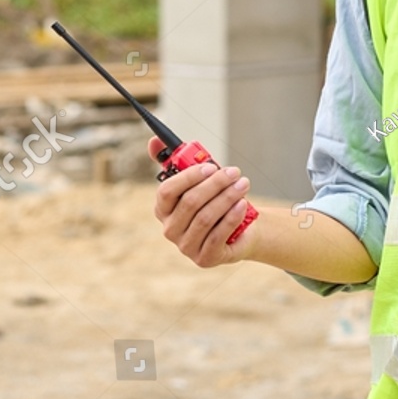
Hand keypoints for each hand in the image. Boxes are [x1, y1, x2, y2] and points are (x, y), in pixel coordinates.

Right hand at [148, 137, 255, 267]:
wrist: (240, 229)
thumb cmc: (214, 200)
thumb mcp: (198, 179)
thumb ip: (176, 160)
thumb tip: (154, 140)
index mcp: (163, 209)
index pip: (167, 191)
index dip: (188, 176)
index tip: (210, 166)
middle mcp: (170, 229)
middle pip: (190, 203)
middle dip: (215, 184)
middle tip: (234, 172)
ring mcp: (186, 246)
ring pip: (206, 217)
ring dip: (227, 197)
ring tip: (243, 184)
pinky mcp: (204, 258)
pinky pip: (218, 235)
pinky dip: (231, 217)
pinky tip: (242, 204)